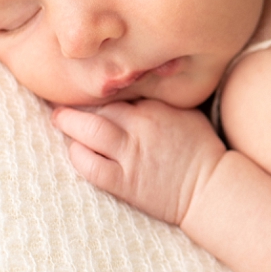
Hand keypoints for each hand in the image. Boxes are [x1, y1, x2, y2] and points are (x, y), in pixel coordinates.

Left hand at [51, 100, 225, 226]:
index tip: (84, 84)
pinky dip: (77, 155)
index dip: (96, 88)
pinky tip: (76, 150)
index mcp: (156, 105)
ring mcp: (132, 154)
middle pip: (97, 105)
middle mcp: (141, 125)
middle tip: (61, 101)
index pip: (115, 89)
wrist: (211, 187)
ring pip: (88, 130)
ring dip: (67, 123)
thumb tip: (132, 86)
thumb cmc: (201, 148)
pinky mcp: (125, 182)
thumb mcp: (186, 111)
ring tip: (59, 120)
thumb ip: (158, 98)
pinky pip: (89, 165)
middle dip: (75, 101)